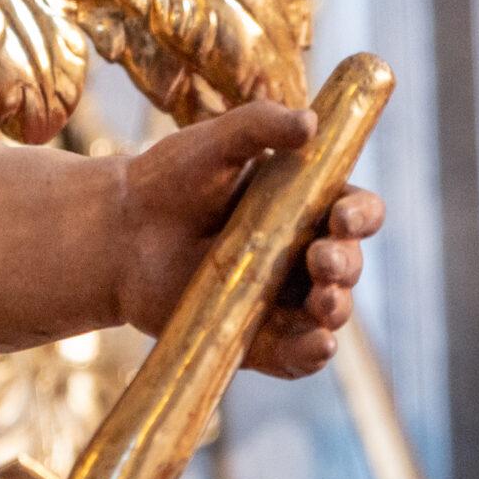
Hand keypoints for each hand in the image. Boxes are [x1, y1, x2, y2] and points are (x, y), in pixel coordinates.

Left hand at [114, 100, 384, 377]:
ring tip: (322, 301)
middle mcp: (302, 253)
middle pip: (348, 263)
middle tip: (321, 260)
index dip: (361, 214)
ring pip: (330, 311)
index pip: (356, 211)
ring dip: (336, 308)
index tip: (343, 216)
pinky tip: (319, 344)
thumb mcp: (212, 142)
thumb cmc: (169, 179)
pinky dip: (313, 354)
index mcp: (305, 204)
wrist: (117, 231)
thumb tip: (310, 122)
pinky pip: (296, 355)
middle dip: (345, 264)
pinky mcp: (257, 336)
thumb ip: (258, 125)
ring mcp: (282, 297)